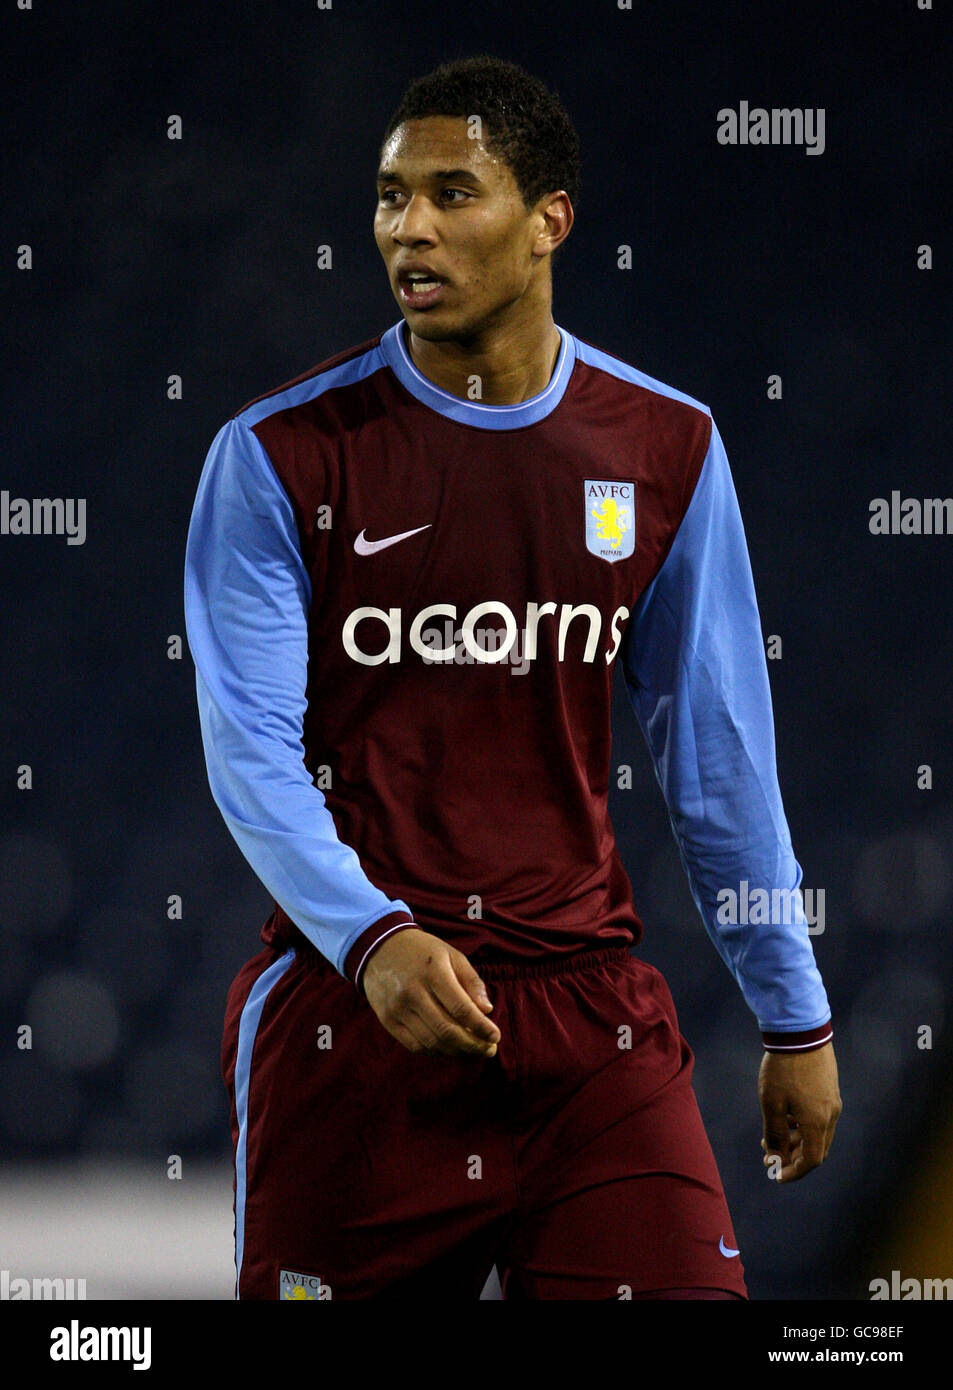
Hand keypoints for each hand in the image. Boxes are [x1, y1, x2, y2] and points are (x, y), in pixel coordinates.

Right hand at [361, 928, 501, 1058]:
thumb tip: (487, 1010)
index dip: (481, 1027)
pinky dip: (435, 1051)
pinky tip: (449, 1047)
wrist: (379, 948)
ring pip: (432, 1042)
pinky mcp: (387, 1020)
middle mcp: (413, 992)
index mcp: (433, 972)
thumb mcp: (452, 955)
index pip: (461, 1009)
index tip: (495, 1036)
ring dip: (456, 1051)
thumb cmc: (423, 952)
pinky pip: (415, 1045)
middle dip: (473, 1045)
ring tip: (472, 1050)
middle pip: (447, 1030)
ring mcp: (398, 1008)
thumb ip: (472, 981)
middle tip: (488, 1049)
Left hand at [759, 1041, 841, 1182]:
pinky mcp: (829, 1088)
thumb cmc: (783, 1070)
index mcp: (818, 1123)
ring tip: (771, 1135)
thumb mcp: (772, 1104)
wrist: (800, 1034)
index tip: (777, 1175)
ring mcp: (832, 1101)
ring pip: (817, 1132)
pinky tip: (785, 1116)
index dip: (795, 1171)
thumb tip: (776, 1157)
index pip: (812, 1160)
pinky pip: (818, 1117)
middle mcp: (831, 1115)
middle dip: (793, 1156)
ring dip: (796, 1139)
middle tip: (770, 1155)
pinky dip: (802, 1125)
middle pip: (816, 1148)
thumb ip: (776, 1134)